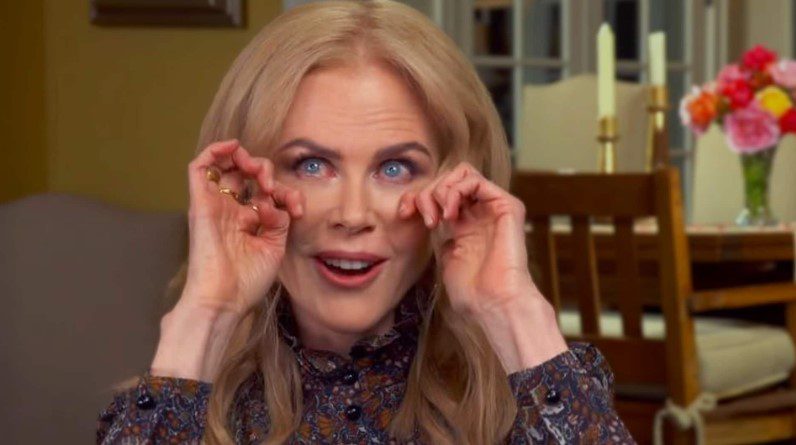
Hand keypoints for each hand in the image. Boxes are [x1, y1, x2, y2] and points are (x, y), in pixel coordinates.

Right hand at [178, 139, 303, 316]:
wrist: (224, 300)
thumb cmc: (246, 281)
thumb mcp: (274, 247)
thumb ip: (279, 220)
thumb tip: (275, 202)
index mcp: (247, 221)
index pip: (266, 192)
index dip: (286, 193)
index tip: (298, 208)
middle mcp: (230, 210)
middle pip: (246, 174)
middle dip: (266, 171)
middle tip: (273, 187)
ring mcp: (215, 205)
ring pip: (224, 165)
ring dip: (244, 158)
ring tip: (256, 169)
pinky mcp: (200, 204)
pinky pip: (199, 167)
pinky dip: (215, 150)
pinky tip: (234, 148)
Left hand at [399, 162, 539, 317]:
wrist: (492, 303)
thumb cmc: (471, 290)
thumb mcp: (445, 253)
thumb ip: (439, 228)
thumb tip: (428, 211)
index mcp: (465, 222)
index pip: (440, 192)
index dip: (417, 196)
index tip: (405, 213)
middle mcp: (480, 211)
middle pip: (449, 178)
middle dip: (428, 192)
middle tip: (426, 218)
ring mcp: (494, 207)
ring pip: (463, 173)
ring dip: (441, 190)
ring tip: (438, 217)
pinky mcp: (508, 206)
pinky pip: (476, 180)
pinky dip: (456, 190)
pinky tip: (450, 214)